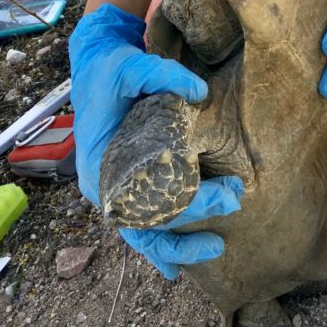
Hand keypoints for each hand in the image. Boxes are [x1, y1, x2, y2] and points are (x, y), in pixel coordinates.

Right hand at [69, 3, 243, 277]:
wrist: (93, 60)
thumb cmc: (109, 67)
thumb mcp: (132, 65)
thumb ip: (164, 75)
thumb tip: (200, 92)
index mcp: (99, 163)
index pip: (147, 201)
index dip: (188, 205)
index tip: (224, 197)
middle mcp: (102, 183)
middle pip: (144, 225)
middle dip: (188, 230)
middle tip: (233, 206)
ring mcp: (111, 186)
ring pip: (140, 232)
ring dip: (175, 246)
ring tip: (214, 248)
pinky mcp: (122, 181)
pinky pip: (139, 220)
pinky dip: (159, 240)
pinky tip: (176, 265)